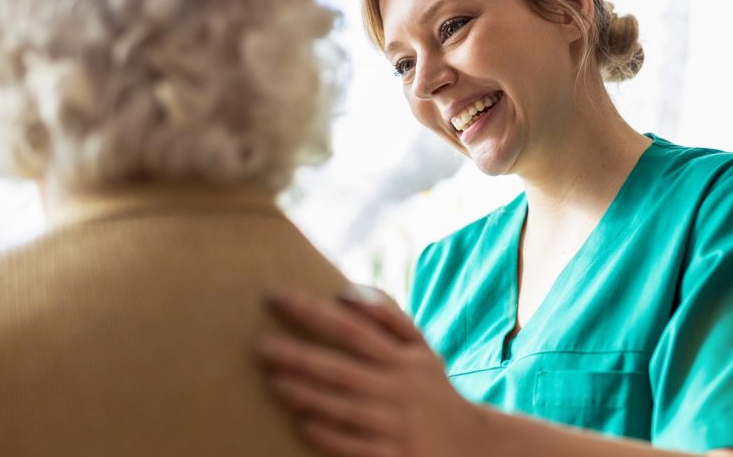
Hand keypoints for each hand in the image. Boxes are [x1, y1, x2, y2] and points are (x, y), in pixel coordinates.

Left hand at [258, 288, 484, 456]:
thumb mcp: (420, 349)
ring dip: (309, 395)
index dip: (314, 312)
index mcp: (404, 358)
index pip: (353, 329)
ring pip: (347, 408)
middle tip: (260, 347)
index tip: (276, 298)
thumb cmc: (431, 389)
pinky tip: (304, 425)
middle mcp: (400, 389)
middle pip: (344, 369)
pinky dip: (331, 436)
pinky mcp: (395, 456)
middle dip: (301, 356)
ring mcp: (397, 424)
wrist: (471, 444)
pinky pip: (357, 447)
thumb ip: (388, 317)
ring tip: (274, 383)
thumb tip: (345, 292)